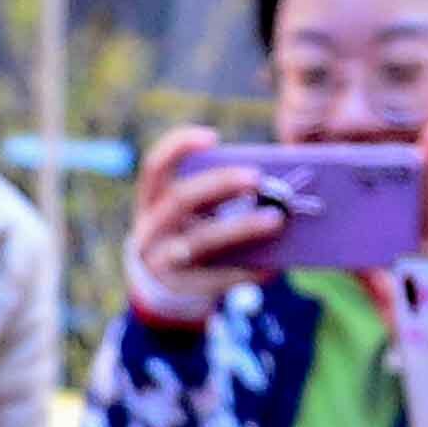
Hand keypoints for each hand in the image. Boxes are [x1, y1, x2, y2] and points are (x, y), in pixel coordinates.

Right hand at [121, 125, 284, 323]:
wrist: (163, 289)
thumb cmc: (188, 233)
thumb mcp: (189, 212)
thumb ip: (215, 195)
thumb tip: (270, 185)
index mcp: (151, 200)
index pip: (155, 166)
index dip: (179, 147)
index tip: (213, 137)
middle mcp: (151, 229)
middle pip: (181, 200)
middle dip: (219, 184)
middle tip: (257, 177)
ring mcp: (164, 261)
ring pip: (202, 241)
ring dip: (241, 228)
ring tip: (276, 219)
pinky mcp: (184, 288)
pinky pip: (218, 278)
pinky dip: (248, 270)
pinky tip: (274, 265)